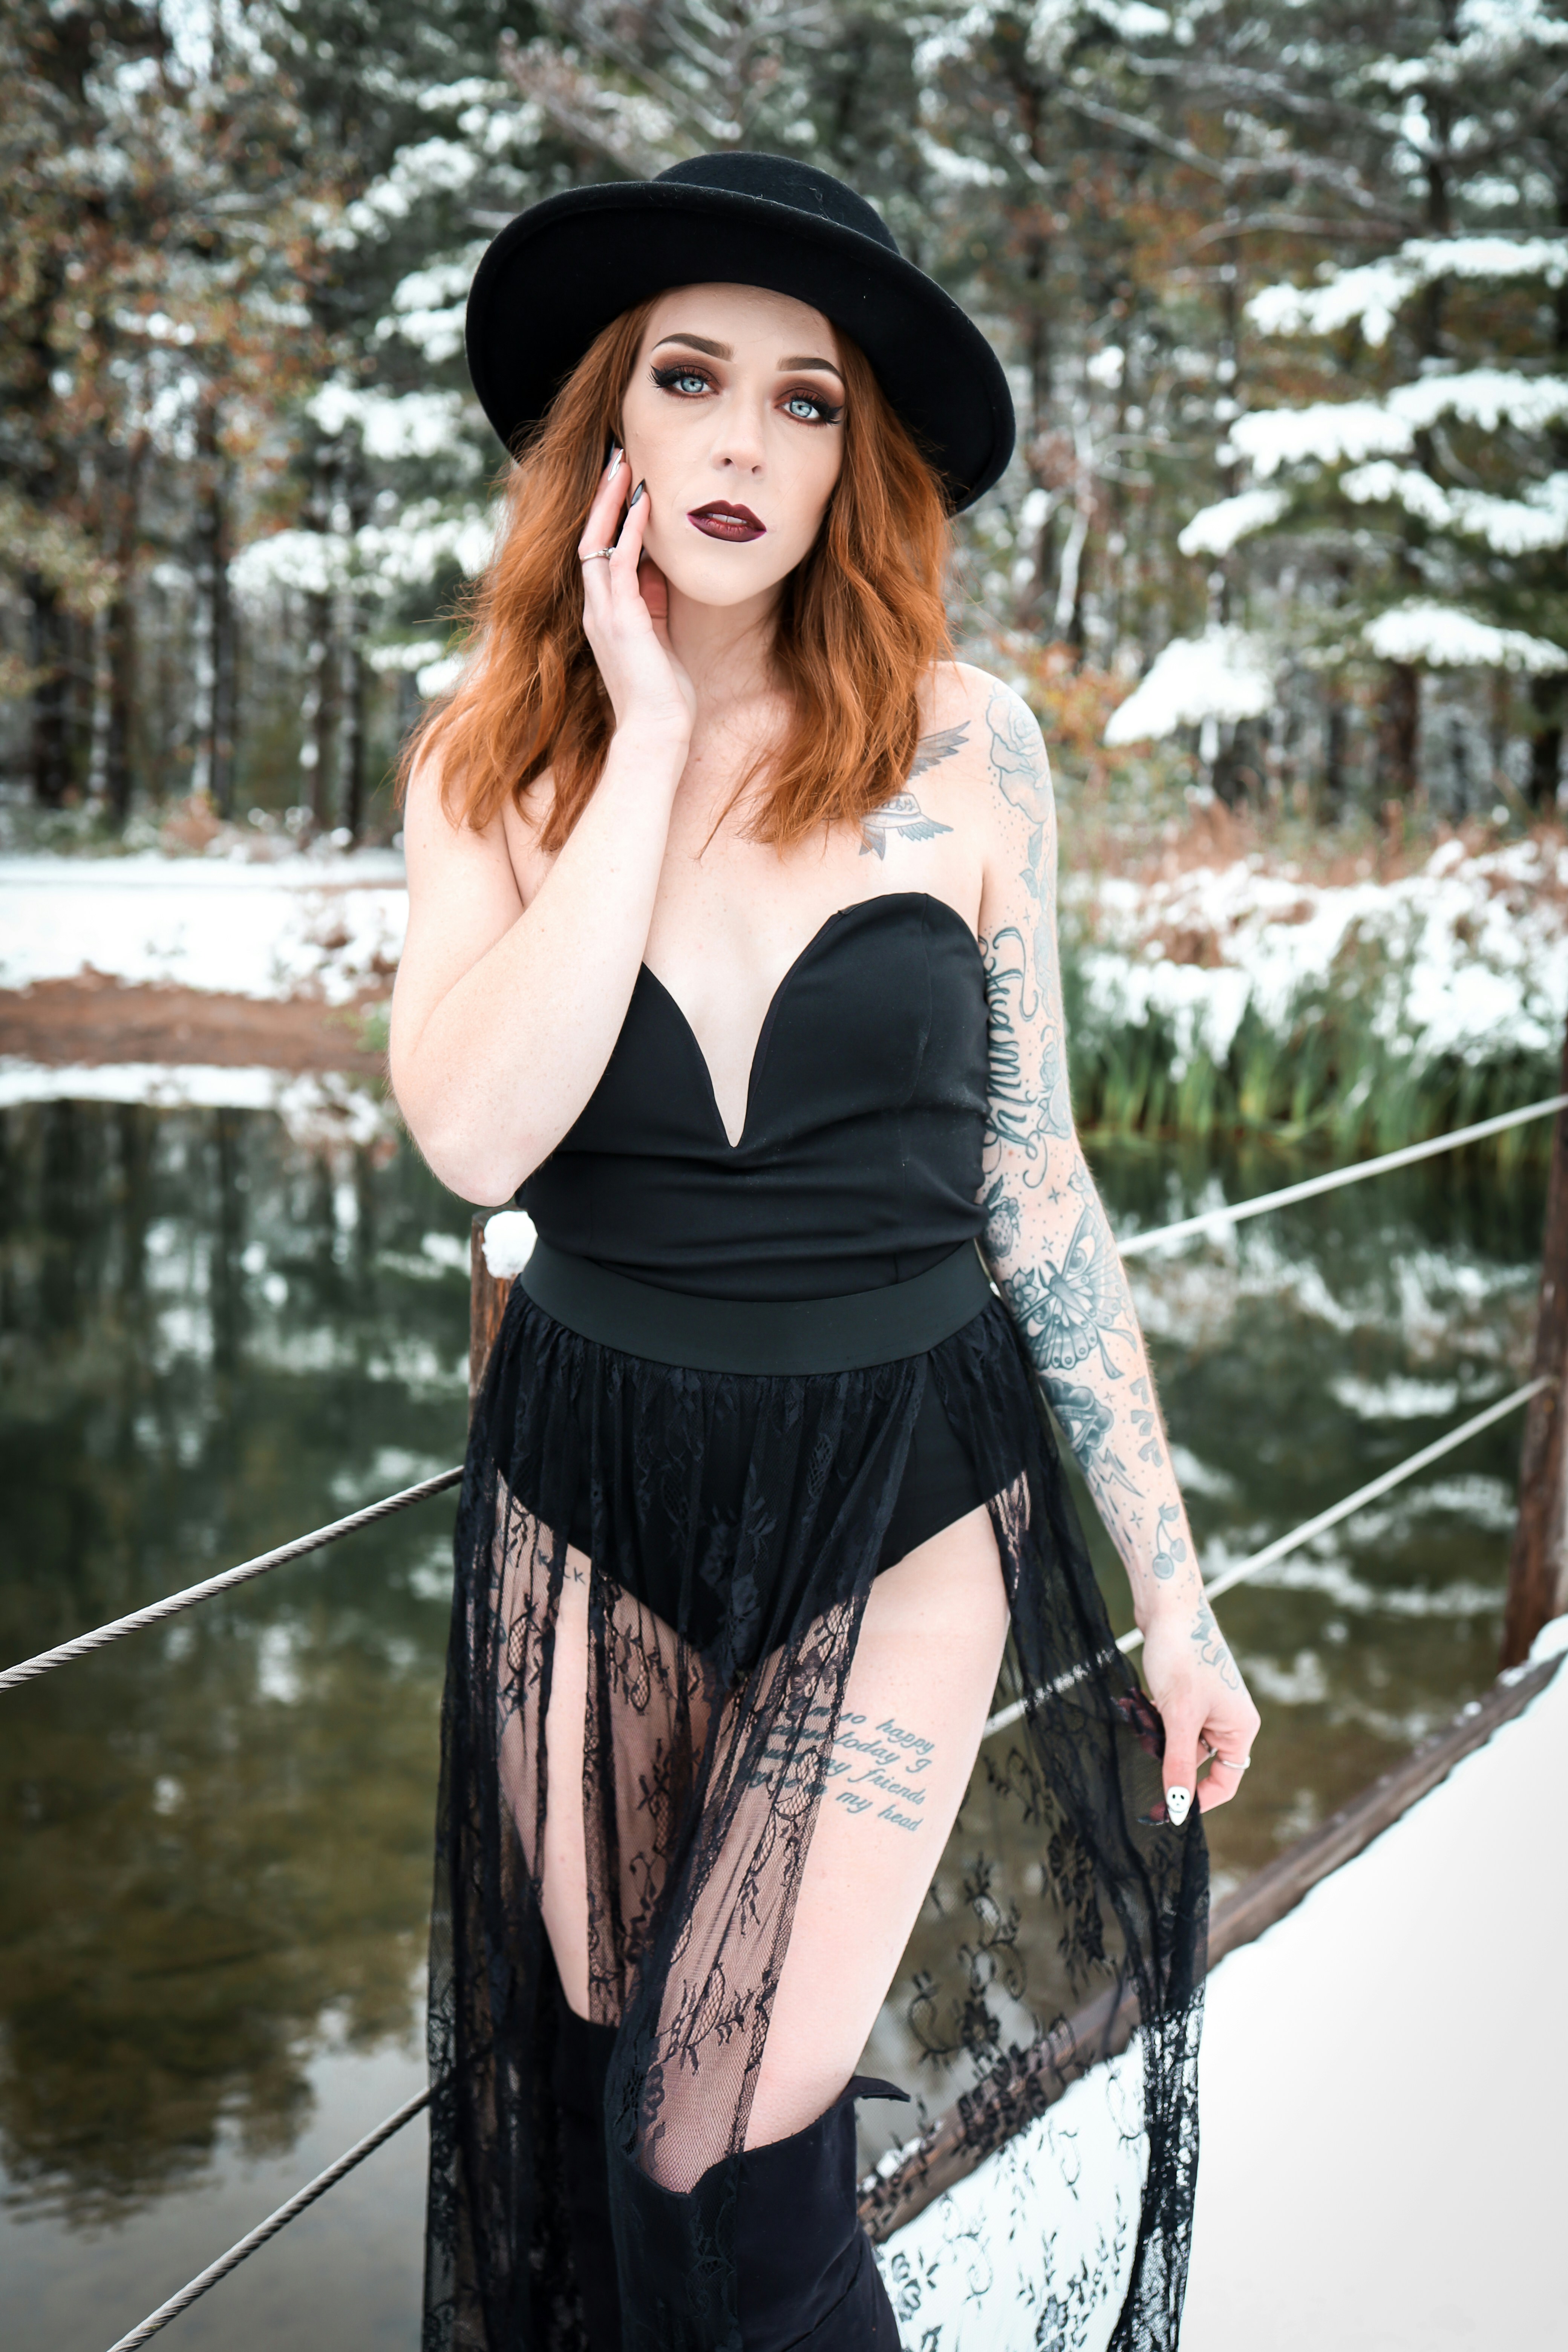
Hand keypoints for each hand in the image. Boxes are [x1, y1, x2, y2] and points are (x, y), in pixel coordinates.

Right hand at [577, 449, 695, 743]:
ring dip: (612, 503)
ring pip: (598, 543)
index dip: (610, 516)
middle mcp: (597, 609)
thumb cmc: (664, 693)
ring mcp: (605, 614)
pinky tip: (645, 503)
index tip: (625, 483)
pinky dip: (632, 531)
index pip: (600, 552)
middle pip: (591, 538)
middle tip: (616, 458)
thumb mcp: (658, 635)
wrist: (658, 733)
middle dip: (603, 498)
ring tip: (623, 465)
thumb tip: (661, 567)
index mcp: (605, 614)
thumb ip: (653, 602)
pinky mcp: (622, 620)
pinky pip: (621, 564)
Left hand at [1138, 1596, 1260, 1822]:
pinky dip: (1152, 1718)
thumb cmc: (1181, 1656)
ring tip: (1140, 1714)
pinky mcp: (1188, 1692)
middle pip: (1198, 1762)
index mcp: (1241, 1729)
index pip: (1225, 1782)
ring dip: (1155, 1735)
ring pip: (1178, 1740)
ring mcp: (1209, 1705)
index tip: (1163, 1810)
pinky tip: (1137, 1703)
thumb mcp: (1179, 1717)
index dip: (1196, 1799)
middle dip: (1167, 1757)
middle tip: (1144, 1744)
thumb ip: (1180, 1765)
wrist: (1169, 1606)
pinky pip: (1169, 1720)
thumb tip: (1179, 1811)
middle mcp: (1229, 1719)